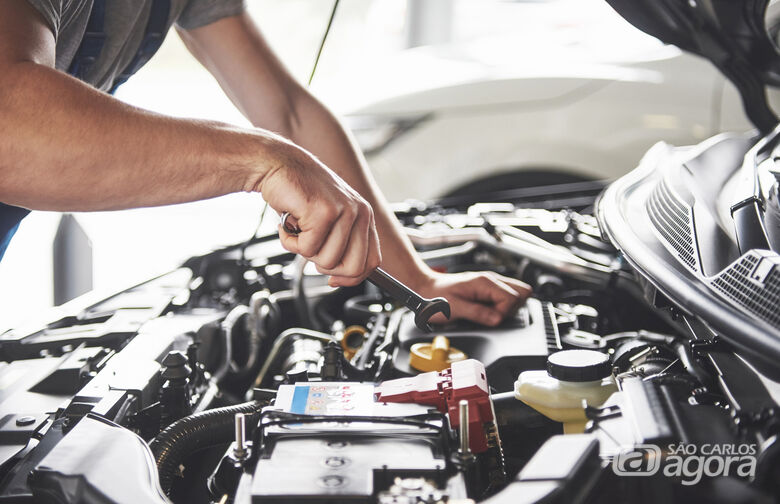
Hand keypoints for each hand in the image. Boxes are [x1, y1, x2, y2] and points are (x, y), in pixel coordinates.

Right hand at [259, 143, 380, 285]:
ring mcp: (344, 211)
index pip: (372, 262)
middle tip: (310, 248)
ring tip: (298, 229)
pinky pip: (307, 249)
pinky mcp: (324, 212)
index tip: (333, 279)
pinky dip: (290, 241)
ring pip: (327, 261)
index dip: (351, 277)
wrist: (277, 165)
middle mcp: (360, 212)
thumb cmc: (300, 194)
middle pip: (353, 268)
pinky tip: (288, 222)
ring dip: (303, 251)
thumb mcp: (329, 220)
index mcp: (365, 216)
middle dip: (326, 267)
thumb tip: (340, 278)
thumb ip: (341, 245)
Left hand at [415, 270, 531, 325]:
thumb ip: (477, 313)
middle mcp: (491, 280)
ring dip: (508, 308)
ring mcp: (490, 284)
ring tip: (490, 314)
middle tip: (493, 316)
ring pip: (517, 293)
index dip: (504, 313)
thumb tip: (497, 320)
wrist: (424, 288)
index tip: (491, 319)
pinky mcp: (487, 290)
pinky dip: (502, 306)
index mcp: (485, 282)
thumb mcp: (454, 308)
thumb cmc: (435, 297)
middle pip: (522, 293)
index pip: (513, 298)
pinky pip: (506, 296)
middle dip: (511, 309)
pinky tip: (488, 311)